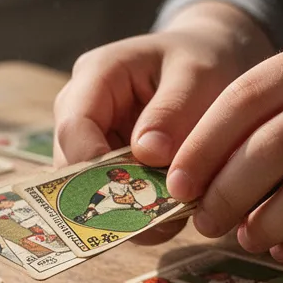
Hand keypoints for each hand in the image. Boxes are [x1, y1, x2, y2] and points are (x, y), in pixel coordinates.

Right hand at [54, 1, 273, 244]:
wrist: (209, 60)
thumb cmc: (202, 60)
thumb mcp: (198, 75)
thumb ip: (173, 111)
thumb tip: (147, 153)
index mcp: (97, 74)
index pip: (75, 125)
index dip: (92, 165)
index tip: (129, 191)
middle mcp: (81, 108)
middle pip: (73, 164)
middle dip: (111, 195)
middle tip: (156, 222)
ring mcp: (91, 137)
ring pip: (88, 187)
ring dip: (125, 210)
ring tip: (169, 221)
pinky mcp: (106, 163)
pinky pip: (110, 194)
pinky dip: (137, 210)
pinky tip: (168, 216)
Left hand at [168, 30, 282, 263]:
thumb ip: (271, 114)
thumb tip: (194, 176)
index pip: (248, 95)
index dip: (203, 145)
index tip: (176, 183)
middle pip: (275, 146)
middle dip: (226, 191)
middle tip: (203, 220)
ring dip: (263, 223)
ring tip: (241, 235)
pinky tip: (281, 248)